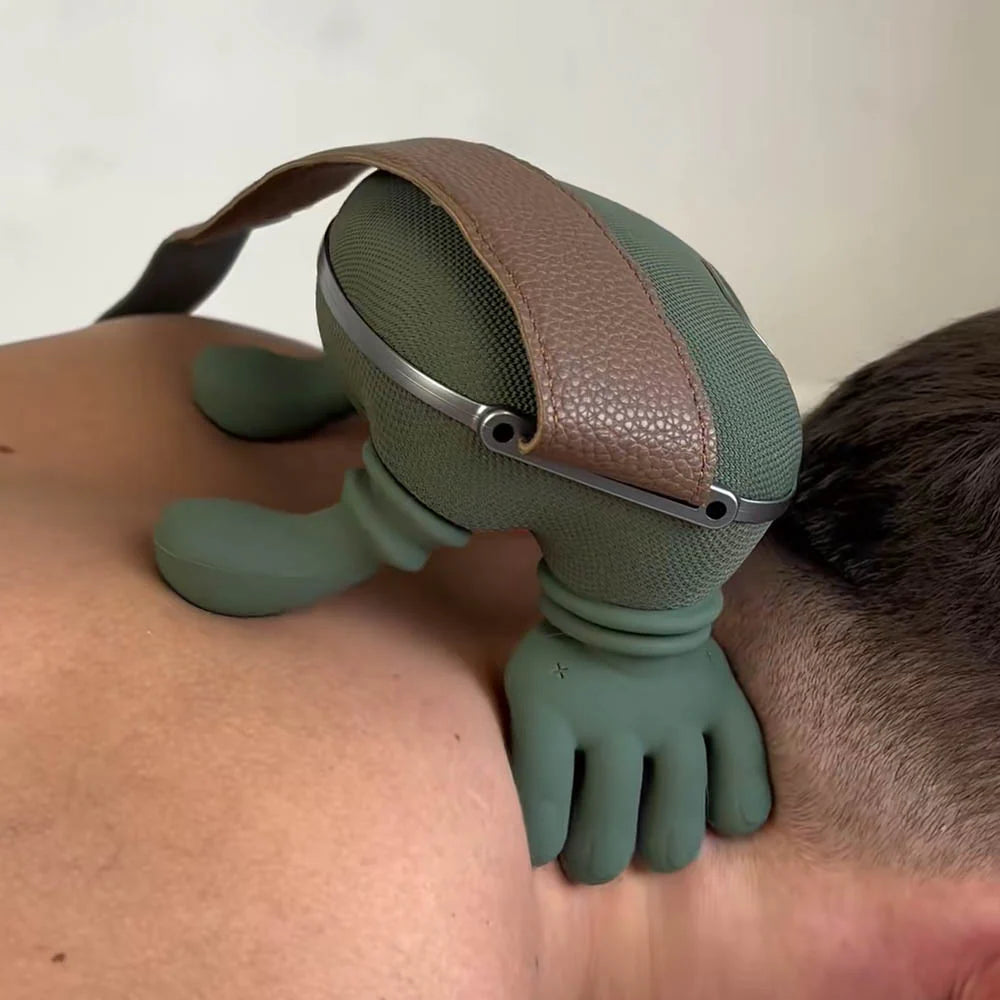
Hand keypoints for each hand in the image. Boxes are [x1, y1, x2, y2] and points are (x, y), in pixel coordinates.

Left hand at [504, 622, 770, 883]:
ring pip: (672, 837)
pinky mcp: (722, 706)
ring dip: (655, 848)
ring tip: (649, 833)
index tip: (546, 842)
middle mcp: (612, 718)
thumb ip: (529, 751)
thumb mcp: (527, 686)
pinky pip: (744, 798)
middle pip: (605, 845)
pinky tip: (710, 807)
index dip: (541, 847)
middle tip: (594, 845)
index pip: (541, 818)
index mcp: (550, 709)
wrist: (628, 578)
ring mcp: (673, 716)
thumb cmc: (569, 654)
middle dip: (593, 860)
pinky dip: (729, 817)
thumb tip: (541, 834)